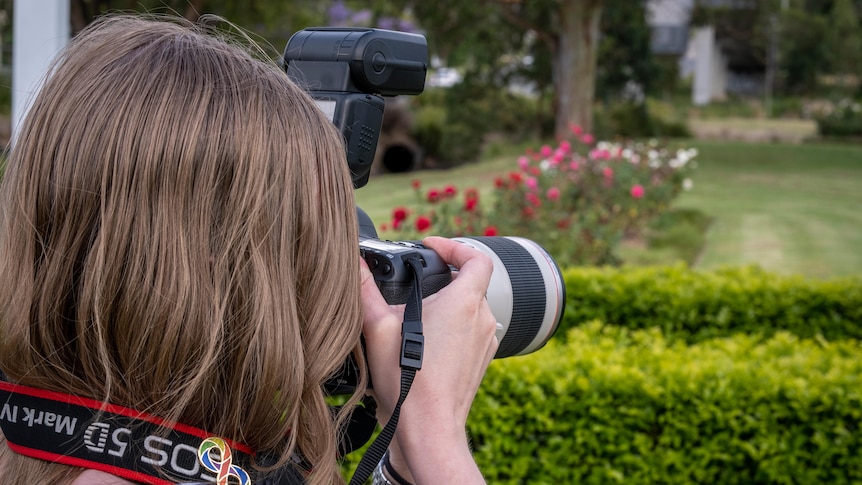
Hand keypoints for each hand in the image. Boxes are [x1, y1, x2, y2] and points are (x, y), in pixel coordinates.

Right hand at [360, 236, 497, 483]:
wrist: (429, 430)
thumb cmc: (409, 382)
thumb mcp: (378, 328)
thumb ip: (365, 290)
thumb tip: (354, 264)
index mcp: (464, 302)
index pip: (476, 257)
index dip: (455, 246)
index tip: (431, 248)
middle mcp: (482, 319)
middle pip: (470, 283)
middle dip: (442, 278)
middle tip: (412, 283)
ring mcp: (485, 342)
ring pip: (469, 309)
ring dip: (446, 306)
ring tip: (414, 318)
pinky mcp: (481, 361)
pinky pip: (469, 332)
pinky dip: (450, 329)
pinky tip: (423, 344)